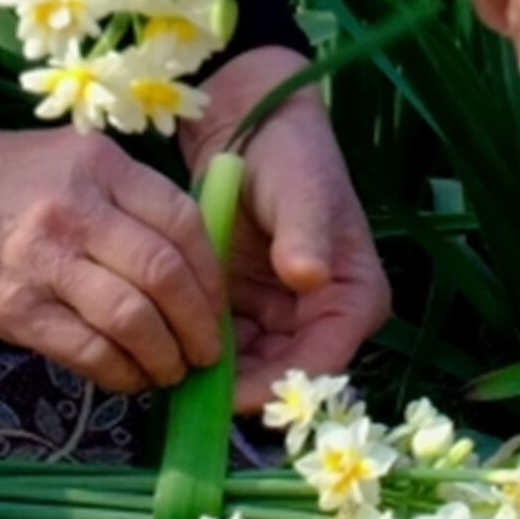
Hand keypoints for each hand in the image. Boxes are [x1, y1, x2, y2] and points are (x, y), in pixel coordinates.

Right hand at [0, 92, 223, 389]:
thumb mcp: (67, 160)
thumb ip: (124, 200)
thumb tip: (188, 265)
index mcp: (100, 165)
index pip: (184, 224)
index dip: (211, 276)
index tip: (217, 305)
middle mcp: (77, 209)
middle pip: (165, 276)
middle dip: (198, 325)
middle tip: (205, 351)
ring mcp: (43, 260)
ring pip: (132, 320)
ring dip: (163, 356)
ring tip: (169, 370)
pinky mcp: (14, 308)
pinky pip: (87, 351)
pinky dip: (119, 372)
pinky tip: (126, 377)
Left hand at [191, 47, 391, 386]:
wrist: (255, 124)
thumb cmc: (290, 155)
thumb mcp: (302, 190)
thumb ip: (306, 233)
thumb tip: (309, 276)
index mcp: (354, 297)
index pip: (322, 362)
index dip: (277, 386)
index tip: (228, 395)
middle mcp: (323, 318)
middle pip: (285, 376)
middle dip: (238, 390)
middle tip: (183, 394)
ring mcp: (284, 317)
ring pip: (251, 369)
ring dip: (214, 377)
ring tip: (166, 376)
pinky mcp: (249, 309)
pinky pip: (227, 347)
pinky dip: (200, 352)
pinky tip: (165, 351)